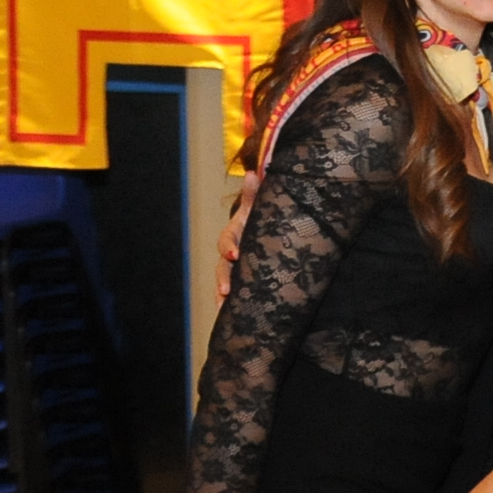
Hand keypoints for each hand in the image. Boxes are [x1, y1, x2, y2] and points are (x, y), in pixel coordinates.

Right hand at [212, 172, 260, 301]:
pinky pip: (235, 296)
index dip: (229, 247)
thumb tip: (253, 174)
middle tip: (226, 290)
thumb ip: (254, 195)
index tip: (234, 254)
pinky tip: (229, 318)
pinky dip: (230, 308)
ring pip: (225, 283)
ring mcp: (235, 270)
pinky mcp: (243, 282)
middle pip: (222, 268)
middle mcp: (232, 254)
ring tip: (224, 309)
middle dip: (223, 279)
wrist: (269, 234)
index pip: (227, 241)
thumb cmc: (262, 220)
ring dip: (223, 296)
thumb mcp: (258, 209)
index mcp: (235, 235)